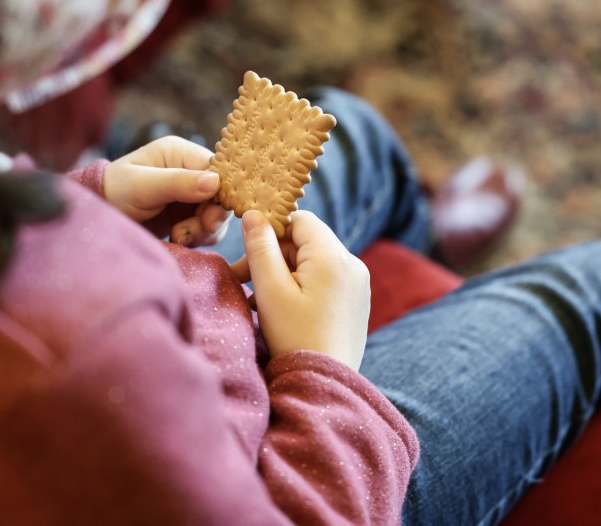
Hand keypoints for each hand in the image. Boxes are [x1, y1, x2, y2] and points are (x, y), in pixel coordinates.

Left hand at [103, 136, 231, 245]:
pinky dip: (199, 237)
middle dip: (210, 217)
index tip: (209, 218)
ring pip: (217, 213)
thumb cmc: (114, 192)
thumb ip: (178, 183)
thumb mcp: (143, 186)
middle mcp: (190, 171)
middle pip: (221, 194)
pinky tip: (178, 239)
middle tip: (189, 232)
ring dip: (203, 230)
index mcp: (180, 153)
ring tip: (177, 236)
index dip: (219, 195)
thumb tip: (215, 182)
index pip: (217, 171)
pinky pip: (208, 228)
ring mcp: (190, 194)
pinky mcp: (187, 215)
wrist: (98, 221)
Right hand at [231, 210, 369, 370]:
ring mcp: (358, 285)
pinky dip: (301, 287)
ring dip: (284, 273)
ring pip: (313, 263)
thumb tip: (253, 214)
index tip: (248, 250)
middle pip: (306, 242)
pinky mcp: (356, 303)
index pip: (300, 219)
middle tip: (242, 279)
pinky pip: (324, 281)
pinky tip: (281, 309)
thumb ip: (260, 247)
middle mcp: (353, 265)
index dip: (271, 229)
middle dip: (273, 256)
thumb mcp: (270, 290)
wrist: (325, 386)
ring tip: (260, 300)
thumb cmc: (294, 337)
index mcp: (334, 256)